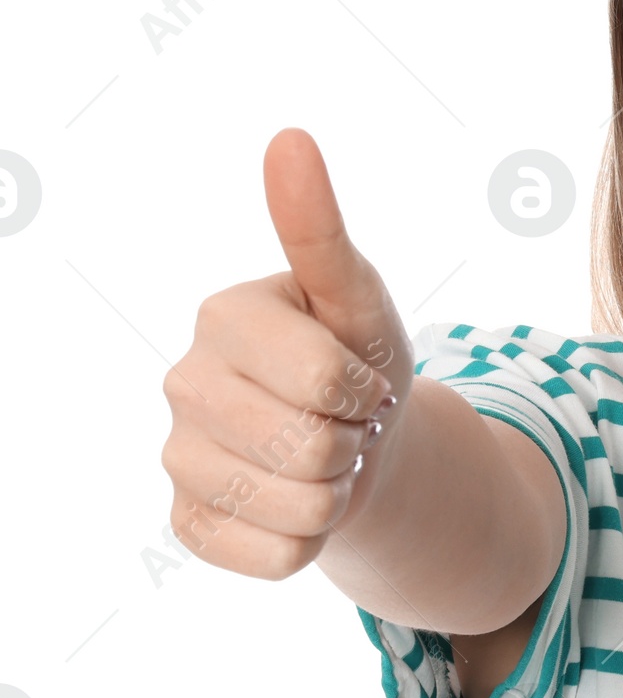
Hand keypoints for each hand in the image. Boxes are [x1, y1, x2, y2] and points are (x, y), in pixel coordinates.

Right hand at [159, 128, 413, 578]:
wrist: (354, 442)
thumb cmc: (356, 357)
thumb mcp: (358, 298)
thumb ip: (320, 229)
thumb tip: (289, 139)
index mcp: (222, 316)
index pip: (326, 378)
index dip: (368, 388)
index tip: (362, 377)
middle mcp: (183, 383)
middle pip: (310, 447)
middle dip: (354, 441)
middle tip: (346, 421)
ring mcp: (178, 458)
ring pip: (299, 508)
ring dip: (338, 493)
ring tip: (327, 461)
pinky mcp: (189, 525)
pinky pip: (278, 558)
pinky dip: (311, 542)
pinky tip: (300, 504)